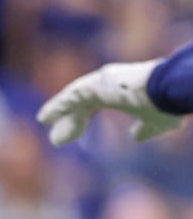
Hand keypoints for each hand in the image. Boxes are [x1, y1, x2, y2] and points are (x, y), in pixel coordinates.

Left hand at [37, 60, 182, 146]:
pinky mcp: (102, 81)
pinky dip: (59, 104)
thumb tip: (135, 136)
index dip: (81, 117)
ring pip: (75, 96)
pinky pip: (74, 94)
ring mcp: (106, 80)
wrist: (175, 91)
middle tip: (56, 138)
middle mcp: (112, 83)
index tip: (72, 132)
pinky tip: (46, 116)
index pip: (94, 104)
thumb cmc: (168, 105)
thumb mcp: (157, 122)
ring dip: (59, 110)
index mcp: (122, 92)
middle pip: (82, 102)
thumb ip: (145, 128)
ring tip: (44, 121)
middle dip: (68, 118)